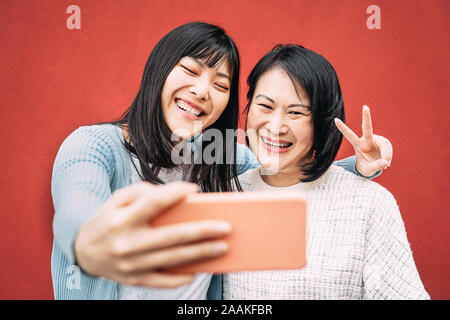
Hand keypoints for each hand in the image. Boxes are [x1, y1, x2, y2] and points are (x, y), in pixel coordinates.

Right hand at [74, 181, 230, 287]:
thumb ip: (141, 192)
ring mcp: (131, 265)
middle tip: (225, 227)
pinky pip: (162, 281)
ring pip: (173, 259)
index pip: (153, 203)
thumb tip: (172, 195)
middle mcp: (127, 243)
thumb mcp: (116, 200)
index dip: (174, 194)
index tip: (195, 189)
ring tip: (222, 246)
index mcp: (122, 220)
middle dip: (202, 232)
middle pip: (171, 237)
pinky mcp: (134, 279)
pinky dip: (181, 277)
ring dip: (201, 254)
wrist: (83, 252)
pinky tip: (198, 269)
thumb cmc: (108, 220)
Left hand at [334, 105, 392, 176]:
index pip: (349, 135)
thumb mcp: (368, 170)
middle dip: (366, 117)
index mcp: (358, 144)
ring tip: (385, 165)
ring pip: (384, 145)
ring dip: (386, 155)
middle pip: (367, 128)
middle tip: (365, 107)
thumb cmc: (366, 167)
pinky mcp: (384, 142)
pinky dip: (389, 157)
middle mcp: (367, 139)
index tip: (335, 119)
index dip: (343, 128)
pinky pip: (388, 149)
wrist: (373, 167)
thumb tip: (384, 162)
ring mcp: (376, 139)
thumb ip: (375, 166)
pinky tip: (386, 163)